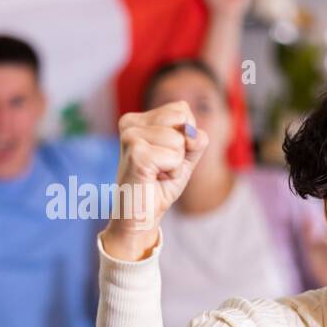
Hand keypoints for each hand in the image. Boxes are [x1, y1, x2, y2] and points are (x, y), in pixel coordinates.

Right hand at [101, 100, 208, 259]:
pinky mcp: (136, 153)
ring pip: (180, 139)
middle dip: (182, 148)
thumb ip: (196, 138)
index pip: (182, 109)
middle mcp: (130, 123)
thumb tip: (191, 133)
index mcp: (138, 119)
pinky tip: (154, 179)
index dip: (185, 136)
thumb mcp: (185, 157)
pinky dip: (173, 172)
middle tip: (162, 167)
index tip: (166, 156)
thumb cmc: (159, 186)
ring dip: (176, 162)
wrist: (140, 217)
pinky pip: (176, 156)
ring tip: (157, 173)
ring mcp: (130, 136)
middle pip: (183, 119)